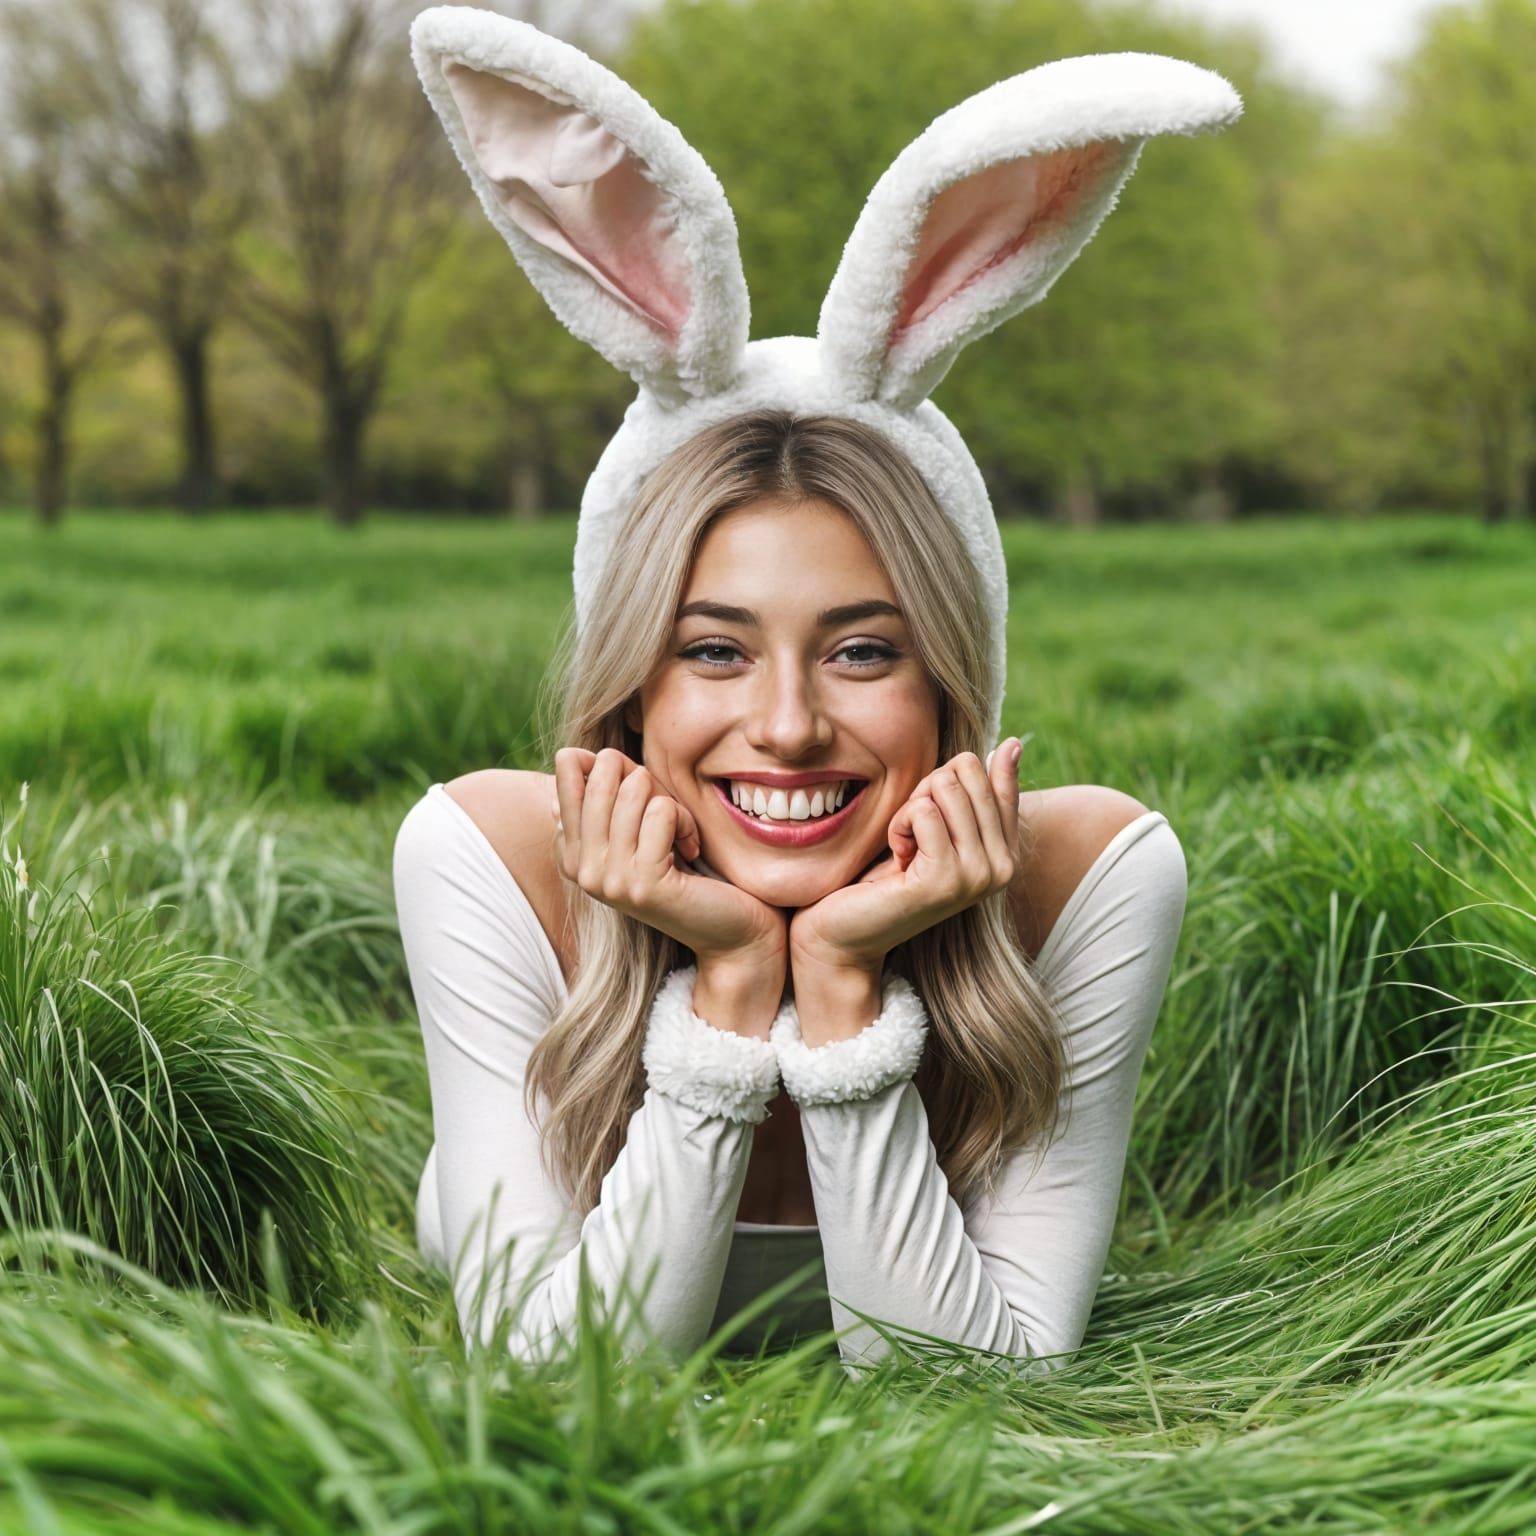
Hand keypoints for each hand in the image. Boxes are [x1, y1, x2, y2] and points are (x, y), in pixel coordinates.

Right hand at [552, 747, 787, 967]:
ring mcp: (607, 879)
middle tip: (665, 816)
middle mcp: (579, 867)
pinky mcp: (641, 884)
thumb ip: (607, 792)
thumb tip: (572, 754)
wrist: (728, 931)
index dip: (617, 765)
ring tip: (679, 837)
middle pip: (606, 769)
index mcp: (569, 849)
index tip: (639, 799)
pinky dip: (686, 822)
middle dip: (648, 780)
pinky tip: (689, 852)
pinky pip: (662, 811)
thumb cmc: (687, 868)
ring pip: (635, 788)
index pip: (567, 766)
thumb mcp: (637, 824)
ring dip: (671, 805)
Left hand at [787, 739, 1023, 973]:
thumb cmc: (889, 874)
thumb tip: (1014, 744)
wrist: (848, 931)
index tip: (930, 819)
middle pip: (966, 772)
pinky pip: (922, 812)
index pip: (998, 778)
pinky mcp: (946, 880)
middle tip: (913, 835)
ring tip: (905, 849)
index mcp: (1008, 853)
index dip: (949, 781)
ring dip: (910, 810)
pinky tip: (897, 858)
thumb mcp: (940, 826)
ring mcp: (979, 877)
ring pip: (945, 787)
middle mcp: (1004, 868)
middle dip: (926, 791)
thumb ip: (975, 792)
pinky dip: (899, 826)